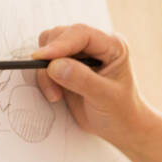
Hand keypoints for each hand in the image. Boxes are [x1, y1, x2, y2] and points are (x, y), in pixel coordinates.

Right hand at [31, 24, 147, 144]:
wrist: (120, 127)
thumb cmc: (120, 111)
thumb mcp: (105, 97)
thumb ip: (82, 80)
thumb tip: (54, 65)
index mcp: (113, 45)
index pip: (81, 34)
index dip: (60, 44)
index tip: (40, 58)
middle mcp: (96, 45)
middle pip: (60, 35)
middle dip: (50, 58)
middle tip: (53, 86)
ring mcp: (80, 54)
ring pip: (49, 48)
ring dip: (45, 71)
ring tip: (57, 95)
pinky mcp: (67, 66)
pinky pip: (45, 63)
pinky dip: (44, 78)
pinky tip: (56, 95)